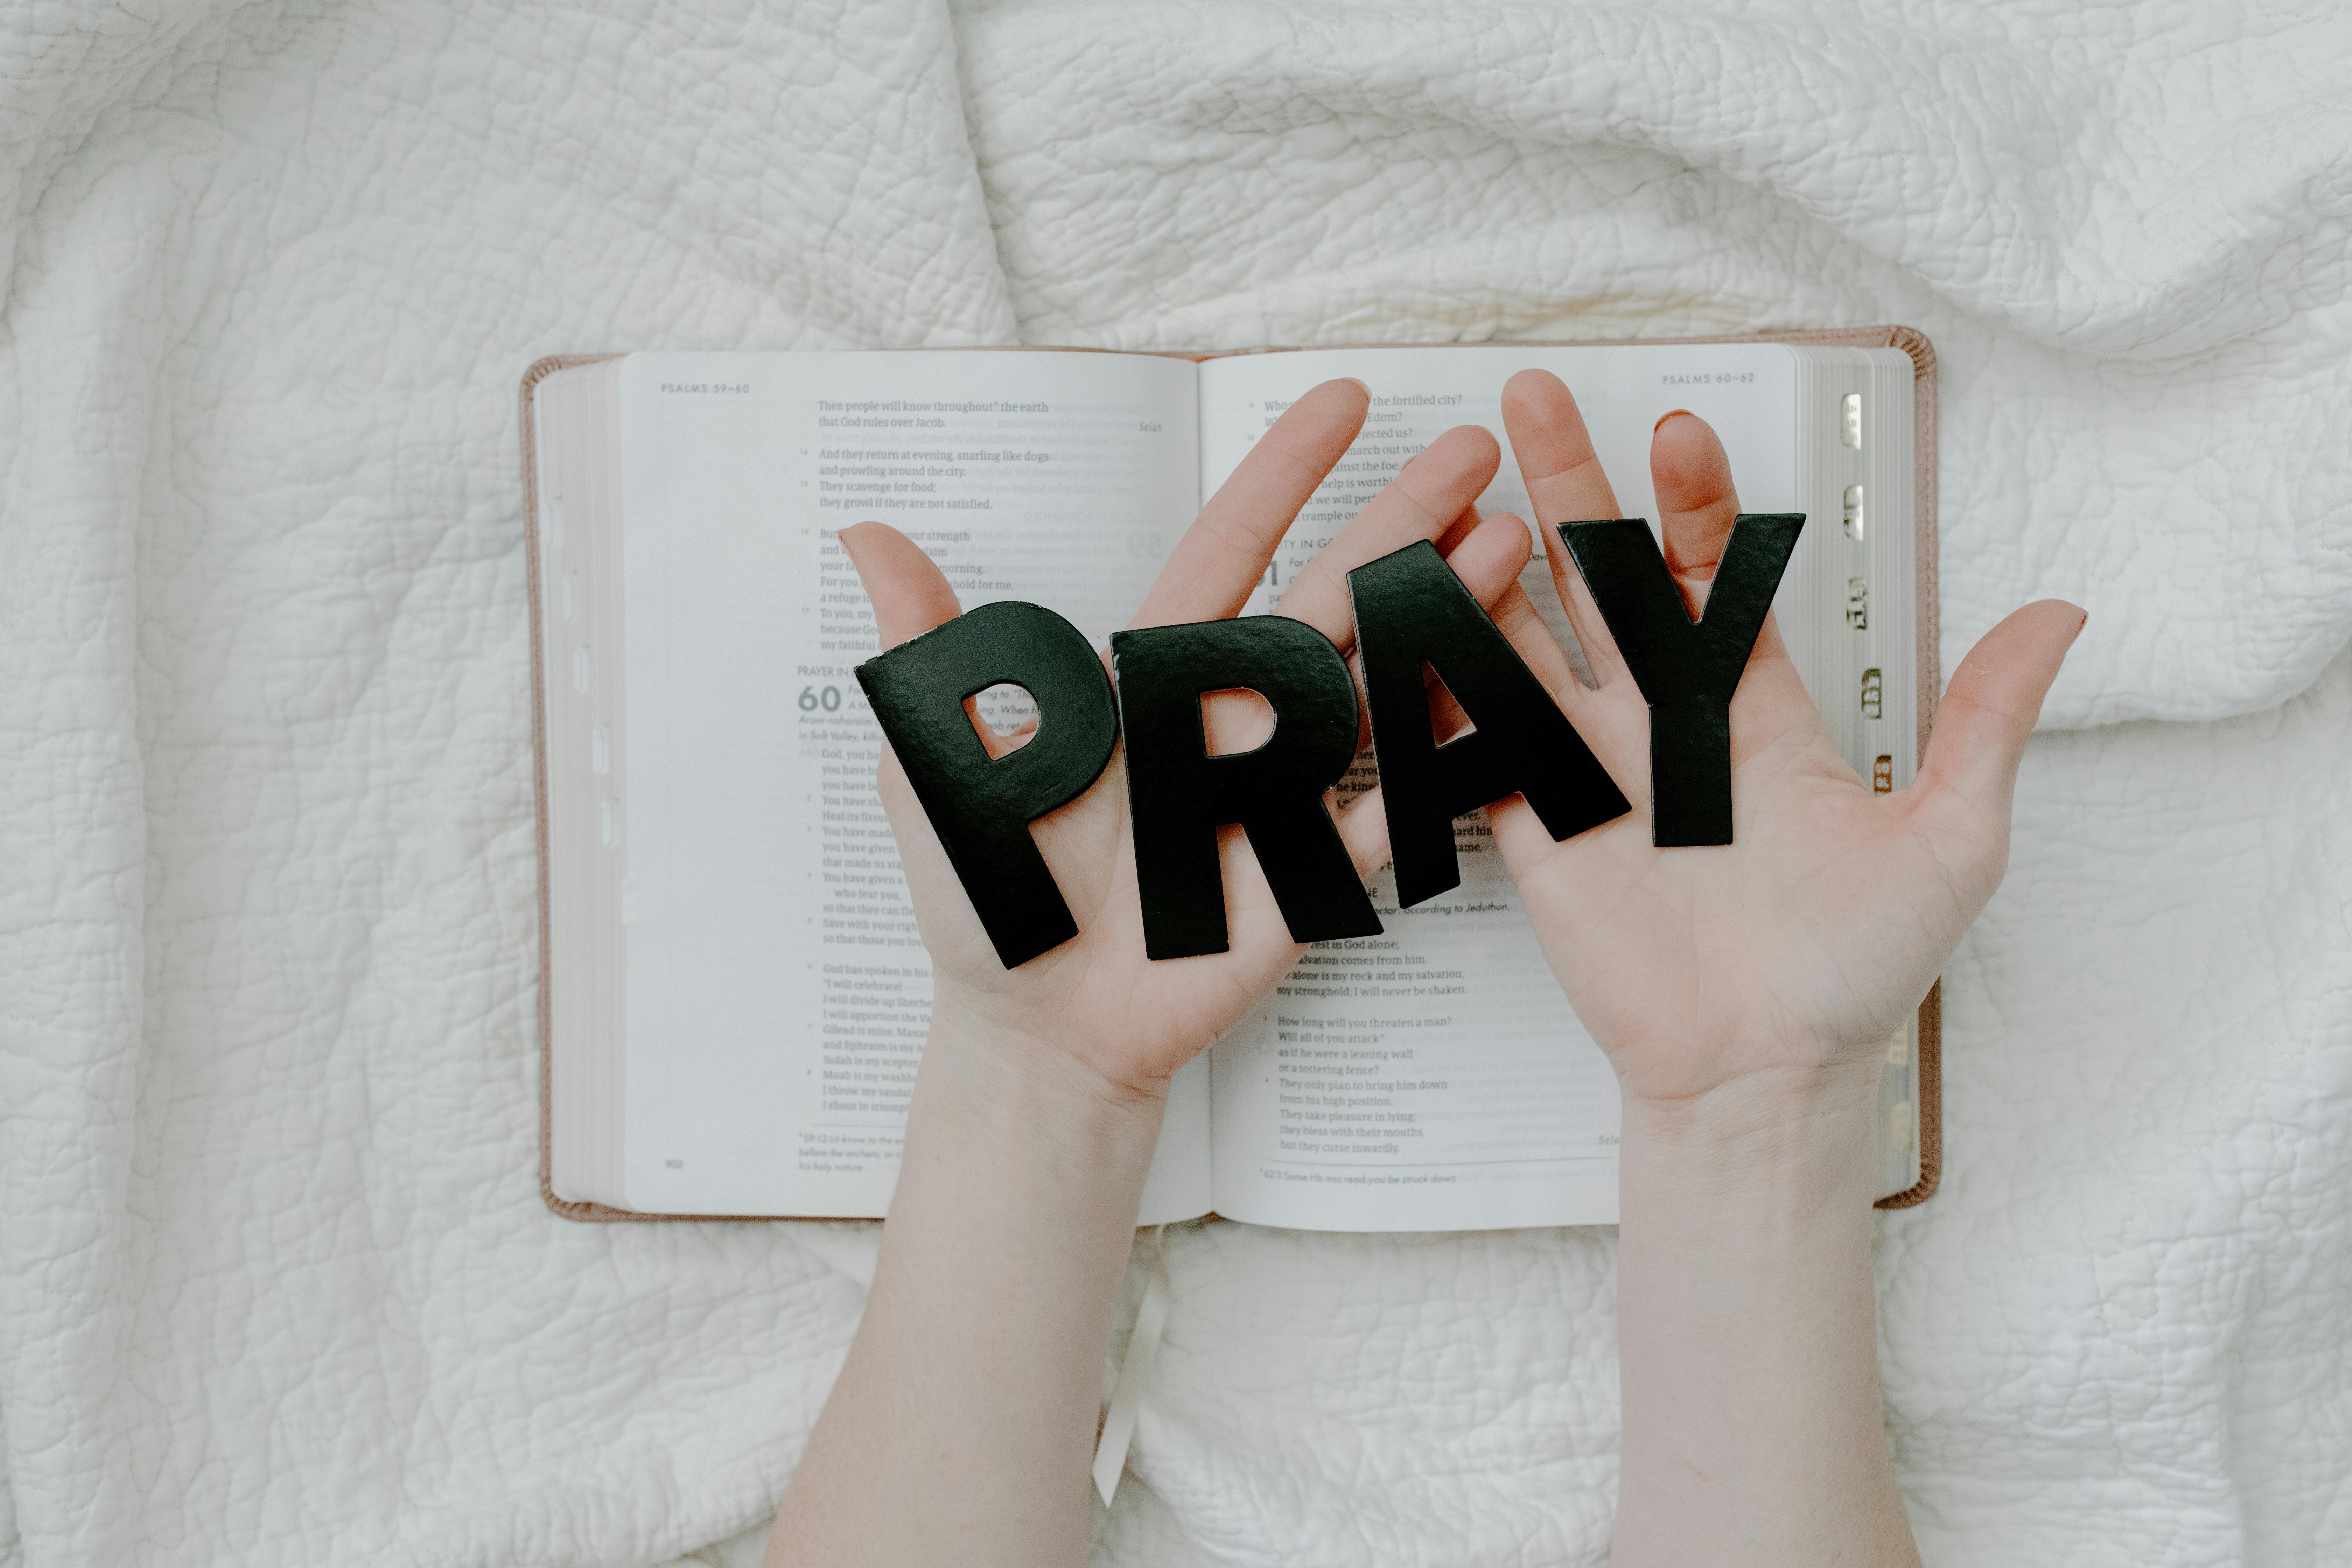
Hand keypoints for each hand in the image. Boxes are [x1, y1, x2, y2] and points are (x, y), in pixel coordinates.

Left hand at [841, 379, 1537, 1100]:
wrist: (1030, 1028)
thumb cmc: (985, 899)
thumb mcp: (939, 765)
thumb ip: (931, 652)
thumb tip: (868, 532)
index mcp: (1151, 682)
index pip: (1229, 552)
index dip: (1283, 476)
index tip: (1339, 402)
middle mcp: (1229, 721)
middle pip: (1328, 598)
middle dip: (1400, 520)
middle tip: (1472, 445)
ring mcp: (1281, 792)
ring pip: (1376, 682)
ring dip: (1442, 612)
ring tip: (1509, 541)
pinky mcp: (1310, 873)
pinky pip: (1392, 809)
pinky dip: (1444, 756)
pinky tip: (1501, 695)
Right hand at [1486, 370, 2083, 1117]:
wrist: (1764, 1071)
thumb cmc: (1859, 968)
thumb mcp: (1952, 837)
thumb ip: (1986, 722)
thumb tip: (2061, 617)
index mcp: (1750, 713)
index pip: (1709, 576)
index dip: (1692, 501)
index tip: (1677, 432)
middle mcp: (1663, 726)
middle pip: (1604, 577)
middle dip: (1570, 485)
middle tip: (1535, 395)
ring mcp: (1591, 769)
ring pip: (1527, 637)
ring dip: (1491, 559)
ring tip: (1458, 476)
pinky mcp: (1534, 824)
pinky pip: (1478, 734)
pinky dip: (1442, 671)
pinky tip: (1414, 604)